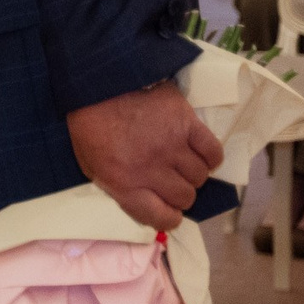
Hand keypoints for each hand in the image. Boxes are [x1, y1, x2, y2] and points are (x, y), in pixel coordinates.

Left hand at [66, 80, 222, 232]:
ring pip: (200, 177)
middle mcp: (151, 169)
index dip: (168, 218)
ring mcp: (171, 146)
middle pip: (185, 197)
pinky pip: (213, 152)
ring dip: (193, 174)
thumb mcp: (91, 165)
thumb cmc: (91, 126)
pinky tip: (198, 153)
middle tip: (171, 181)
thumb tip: (149, 207)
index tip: (169, 211)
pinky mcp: (187, 123)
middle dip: (180, 194)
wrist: (98, 84)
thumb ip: (118, 188)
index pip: (161, 218)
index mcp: (124, 183)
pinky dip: (210, 157)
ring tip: (181, 163)